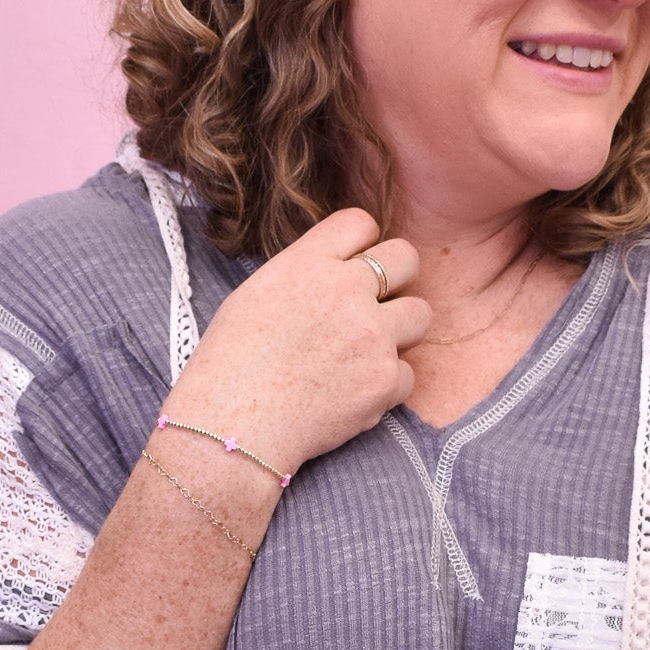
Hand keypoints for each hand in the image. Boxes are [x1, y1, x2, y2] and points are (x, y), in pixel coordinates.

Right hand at [163, 209, 428, 471]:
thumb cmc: (230, 365)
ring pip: (419, 314)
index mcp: (308, 263)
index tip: (354, 267)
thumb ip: (304, 273)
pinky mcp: (385, 379)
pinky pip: (408, 373)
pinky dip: (387, 386)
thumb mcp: (255, 294)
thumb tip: (338, 270)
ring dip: (399, 331)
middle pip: (406, 258)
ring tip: (365, 353)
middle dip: (396, 278)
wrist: (233, 427)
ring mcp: (372, 335)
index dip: (361, 245)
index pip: (360, 222)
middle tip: (376, 306)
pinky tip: (352, 394)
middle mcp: (346, 290)